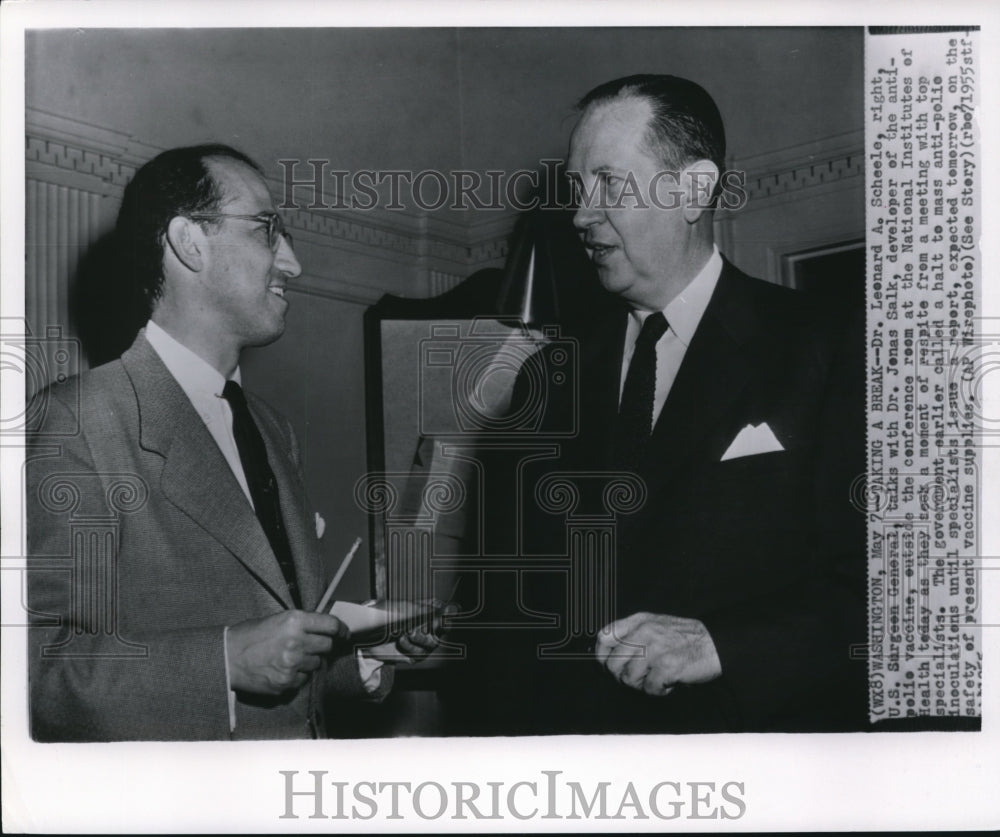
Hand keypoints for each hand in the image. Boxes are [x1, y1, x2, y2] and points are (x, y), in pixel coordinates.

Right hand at [226, 610, 349, 694]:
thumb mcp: (276, 619)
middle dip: (320, 646)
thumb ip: (301, 623)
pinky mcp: (287, 682)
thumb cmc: (248, 636)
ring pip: (316, 664)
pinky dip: (296, 676)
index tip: (343, 634)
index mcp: (295, 621)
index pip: (331, 625)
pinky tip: (281, 670)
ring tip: (288, 658)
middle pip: (326, 646)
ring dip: (307, 662)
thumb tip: (322, 629)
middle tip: (307, 647)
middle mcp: (297, 641)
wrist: (226, 658)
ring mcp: (293, 664)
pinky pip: (303, 680)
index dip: (341, 630)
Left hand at [361, 601, 453, 664]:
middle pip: (443, 629)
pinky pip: (420, 654)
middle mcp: (429, 625)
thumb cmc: (385, 614)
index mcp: (430, 609)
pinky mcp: (415, 654)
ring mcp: (422, 641)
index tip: (445, 615)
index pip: (449, 611)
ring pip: (433, 643)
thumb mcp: (408, 609)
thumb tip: (454, 608)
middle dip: (430, 628)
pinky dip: (410, 648)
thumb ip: (432, 610)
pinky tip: (400, 642)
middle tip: (417, 626)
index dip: (449, 615)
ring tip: (405, 633)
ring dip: (418, 639)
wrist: (365, 632)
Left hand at [595, 612, 721, 695]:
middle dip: (622, 676)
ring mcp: (656, 649)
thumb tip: (607, 652)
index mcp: (639, 621)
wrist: (715, 643)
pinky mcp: (667, 666)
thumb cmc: (684, 637)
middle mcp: (645, 632)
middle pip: (613, 663)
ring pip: (629, 678)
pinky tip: (667, 684)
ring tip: (656, 678)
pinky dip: (658, 691)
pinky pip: (649, 688)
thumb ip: (632, 632)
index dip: (602, 656)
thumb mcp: (655, 624)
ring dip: (642, 684)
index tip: (607, 666)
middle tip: (638, 677)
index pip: (604, 637)